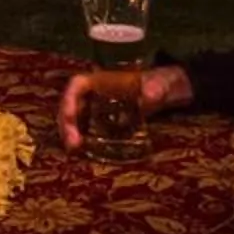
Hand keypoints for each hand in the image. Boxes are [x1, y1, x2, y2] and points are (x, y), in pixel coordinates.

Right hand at [57, 63, 190, 149]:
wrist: (167, 93)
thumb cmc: (162, 82)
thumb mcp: (162, 82)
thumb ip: (157, 86)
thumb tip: (150, 96)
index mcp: (104, 80)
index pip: (77, 84)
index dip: (68, 99)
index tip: (68, 116)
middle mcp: (95, 93)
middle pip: (71, 105)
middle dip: (67, 124)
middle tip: (73, 145)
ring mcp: (97, 108)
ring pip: (74, 119)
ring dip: (70, 134)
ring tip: (74, 151)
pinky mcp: (102, 122)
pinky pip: (84, 129)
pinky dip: (80, 140)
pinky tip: (83, 154)